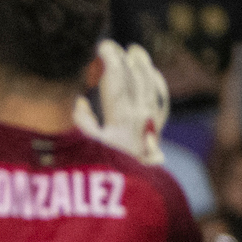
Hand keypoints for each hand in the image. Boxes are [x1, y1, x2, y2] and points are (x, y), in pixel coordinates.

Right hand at [76, 39, 168, 165]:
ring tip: (136, 52)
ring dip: (143, 67)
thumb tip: (80, 102)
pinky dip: (156, 84)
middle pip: (135, 78)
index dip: (110, 58)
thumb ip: (81, 121)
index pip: (117, 78)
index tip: (101, 45)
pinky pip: (161, 100)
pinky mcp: (156, 132)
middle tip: (113, 46)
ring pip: (151, 86)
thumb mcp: (82, 148)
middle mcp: (141, 116)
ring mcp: (151, 123)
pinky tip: (152, 76)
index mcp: (121, 116)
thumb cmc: (100, 172)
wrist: (129, 197)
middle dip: (124, 59)